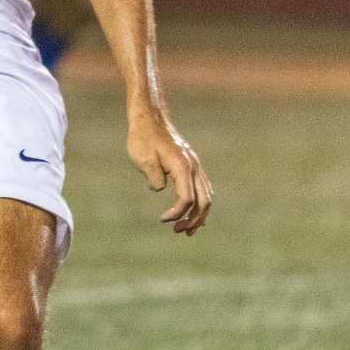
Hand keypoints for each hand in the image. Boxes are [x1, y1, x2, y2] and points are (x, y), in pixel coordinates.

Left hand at [128, 105, 212, 234]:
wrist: (149, 117)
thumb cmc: (142, 137)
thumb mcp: (142, 158)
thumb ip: (154, 176)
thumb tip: (161, 189)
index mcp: (182, 166)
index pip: (187, 198)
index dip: (177, 213)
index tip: (163, 219)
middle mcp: (193, 166)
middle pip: (204, 200)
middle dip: (194, 220)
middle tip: (178, 231)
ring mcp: (194, 164)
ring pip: (206, 195)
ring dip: (199, 214)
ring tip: (186, 229)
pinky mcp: (191, 164)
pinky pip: (202, 188)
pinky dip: (200, 202)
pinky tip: (191, 212)